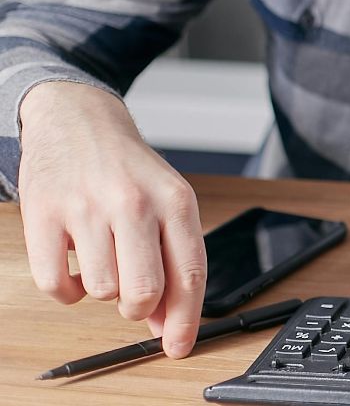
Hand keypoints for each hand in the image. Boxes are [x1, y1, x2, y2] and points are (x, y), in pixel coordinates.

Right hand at [17, 81, 206, 356]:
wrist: (78, 120)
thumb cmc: (128, 170)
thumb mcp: (166, 204)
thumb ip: (173, 260)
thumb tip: (169, 324)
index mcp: (175, 201)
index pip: (189, 274)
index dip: (185, 320)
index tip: (179, 347)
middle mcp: (134, 203)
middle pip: (144, 292)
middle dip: (140, 308)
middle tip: (134, 296)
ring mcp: (86, 208)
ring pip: (101, 291)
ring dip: (102, 289)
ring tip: (104, 259)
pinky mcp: (43, 214)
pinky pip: (55, 284)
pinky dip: (66, 290)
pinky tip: (76, 265)